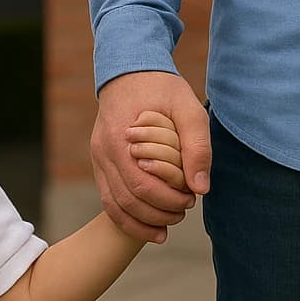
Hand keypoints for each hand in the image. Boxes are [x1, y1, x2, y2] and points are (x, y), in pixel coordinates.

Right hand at [90, 71, 210, 242]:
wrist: (129, 72)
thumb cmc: (162, 90)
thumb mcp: (189, 108)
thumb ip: (197, 146)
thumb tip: (201, 188)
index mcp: (121, 140)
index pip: (142, 186)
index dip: (168, 201)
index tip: (191, 198)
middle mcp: (104, 153)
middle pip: (127, 200)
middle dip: (158, 215)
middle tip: (183, 212)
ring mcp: (98, 159)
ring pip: (114, 205)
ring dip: (140, 222)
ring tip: (166, 228)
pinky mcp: (100, 163)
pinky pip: (108, 198)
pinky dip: (126, 217)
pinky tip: (147, 225)